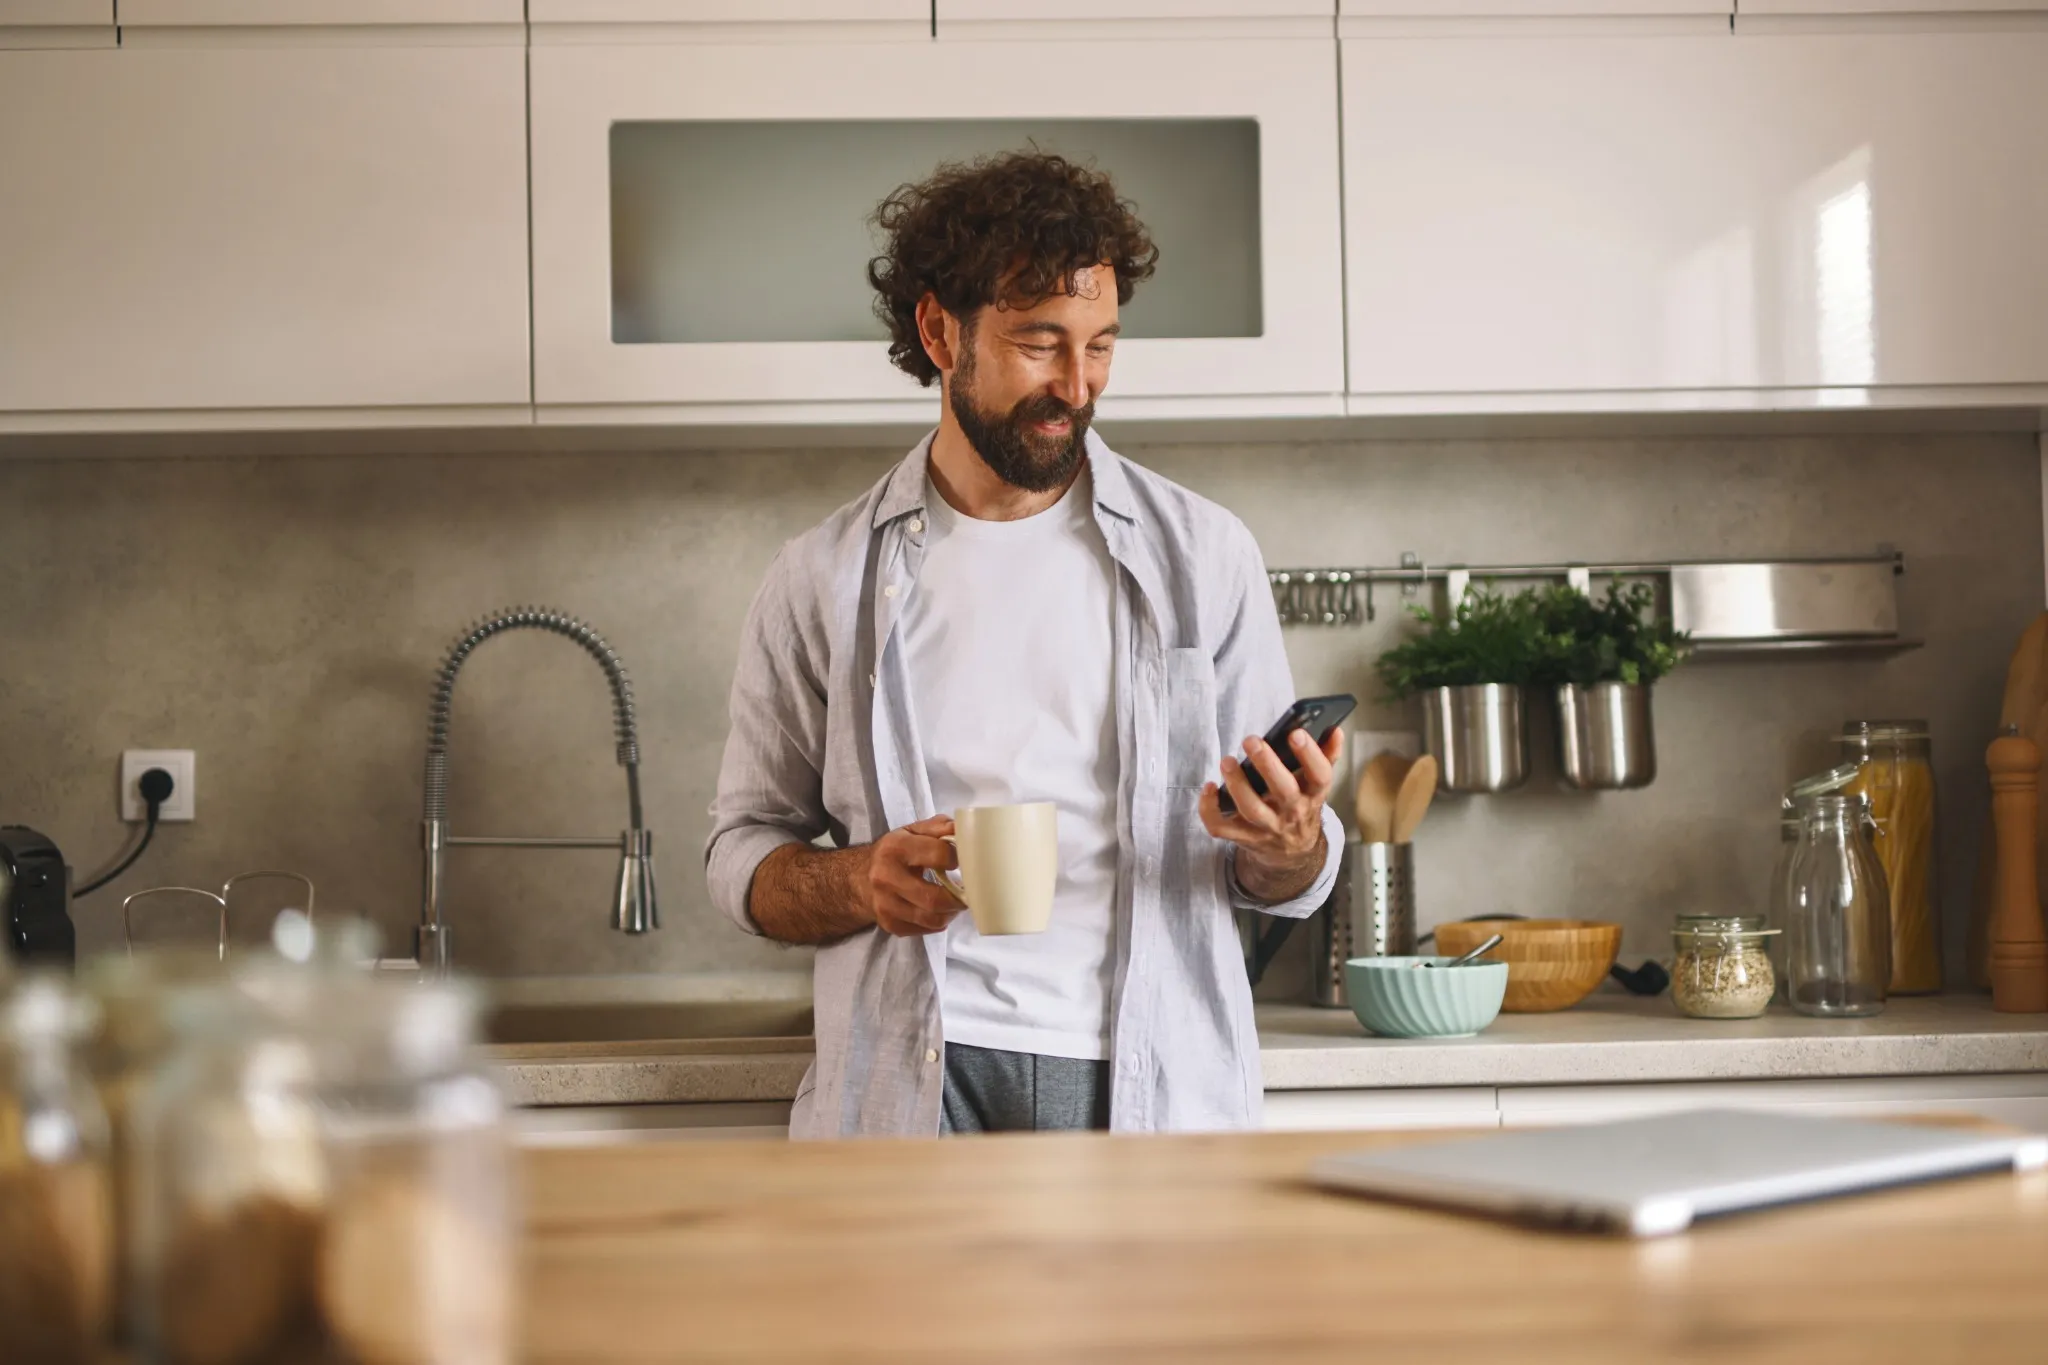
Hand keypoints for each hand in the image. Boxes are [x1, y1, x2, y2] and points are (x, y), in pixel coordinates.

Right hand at [859, 816, 967, 936]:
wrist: (860, 878)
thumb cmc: (895, 852)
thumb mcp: (912, 831)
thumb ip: (938, 827)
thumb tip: (963, 829)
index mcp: (895, 848)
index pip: (939, 855)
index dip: (957, 858)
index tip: (962, 861)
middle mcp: (886, 878)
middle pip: (934, 898)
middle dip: (959, 898)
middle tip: (968, 892)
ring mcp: (885, 905)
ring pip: (932, 919)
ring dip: (951, 912)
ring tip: (955, 902)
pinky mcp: (889, 924)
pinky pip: (925, 930)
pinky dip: (938, 922)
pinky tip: (939, 910)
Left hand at [1199, 726, 1341, 899]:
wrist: (1292, 851)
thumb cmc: (1302, 805)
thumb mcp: (1316, 784)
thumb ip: (1326, 756)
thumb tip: (1335, 729)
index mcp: (1313, 795)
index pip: (1319, 776)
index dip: (1310, 755)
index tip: (1295, 733)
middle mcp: (1293, 812)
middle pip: (1283, 791)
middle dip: (1267, 764)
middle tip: (1251, 741)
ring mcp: (1268, 827)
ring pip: (1251, 809)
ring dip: (1237, 784)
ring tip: (1227, 761)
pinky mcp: (1244, 837)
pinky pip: (1222, 827)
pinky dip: (1209, 810)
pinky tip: (1208, 787)